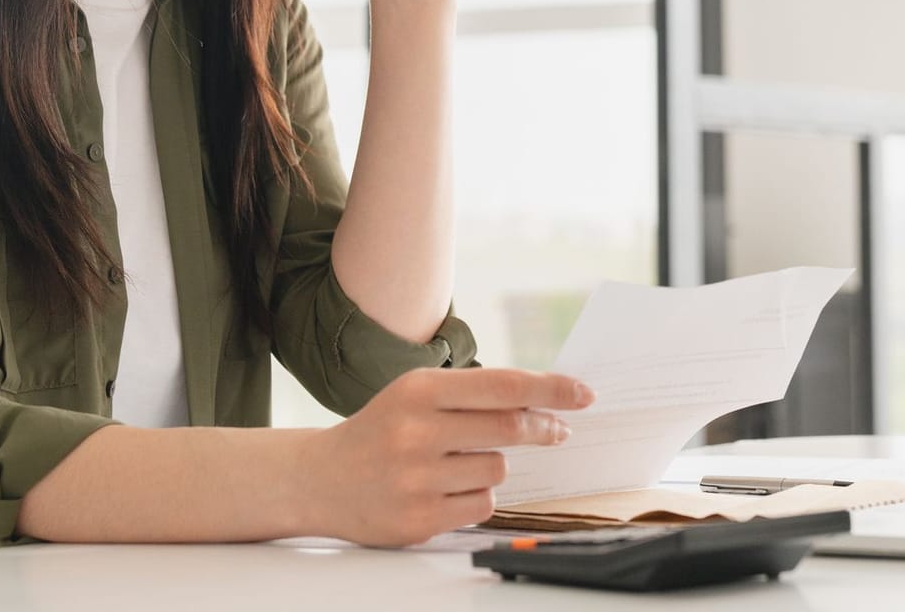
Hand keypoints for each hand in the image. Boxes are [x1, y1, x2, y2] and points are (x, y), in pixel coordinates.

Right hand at [295, 367, 593, 546]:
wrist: (322, 479)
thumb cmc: (382, 430)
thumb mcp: (416, 395)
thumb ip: (473, 395)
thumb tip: (544, 402)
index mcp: (418, 391)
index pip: (502, 386)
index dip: (550, 389)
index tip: (583, 394)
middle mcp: (416, 433)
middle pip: (510, 427)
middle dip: (543, 428)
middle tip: (557, 430)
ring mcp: (417, 479)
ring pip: (498, 470)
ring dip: (492, 465)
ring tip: (456, 463)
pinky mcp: (419, 518)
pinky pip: (481, 504)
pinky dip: (475, 495)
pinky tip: (445, 488)